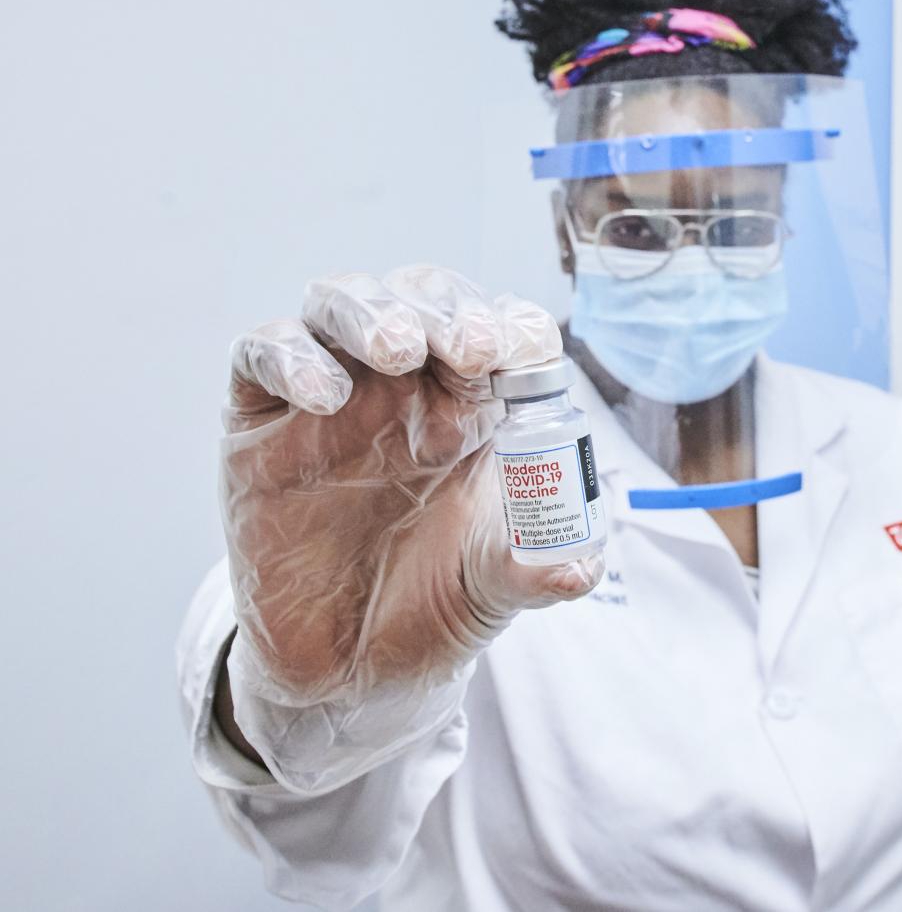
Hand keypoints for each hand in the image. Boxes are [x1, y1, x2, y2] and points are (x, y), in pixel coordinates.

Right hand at [222, 265, 601, 709]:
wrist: (347, 672)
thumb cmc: (430, 606)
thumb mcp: (494, 589)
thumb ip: (534, 571)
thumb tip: (576, 571)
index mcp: (473, 404)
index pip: (499, 329)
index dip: (513, 328)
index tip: (523, 354)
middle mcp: (403, 386)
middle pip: (423, 297)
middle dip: (449, 308)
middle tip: (471, 347)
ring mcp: (330, 397)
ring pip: (339, 303)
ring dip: (372, 311)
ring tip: (398, 349)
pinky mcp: (258, 425)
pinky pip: (260, 356)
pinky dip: (290, 357)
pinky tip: (324, 396)